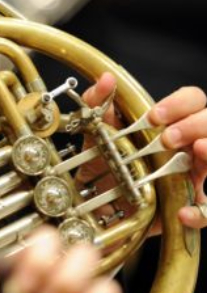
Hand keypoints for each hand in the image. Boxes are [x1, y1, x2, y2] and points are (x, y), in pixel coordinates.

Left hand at [81, 73, 206, 229]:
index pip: (193, 100)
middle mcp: (190, 144)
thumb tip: (106, 80)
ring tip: (195, 153)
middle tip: (167, 138)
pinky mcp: (190, 204)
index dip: (179, 103)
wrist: (96, 199)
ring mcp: (195, 173)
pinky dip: (201, 212)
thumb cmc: (105, 159)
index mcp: (172, 122)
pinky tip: (183, 212)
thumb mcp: (97, 131)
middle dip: (195, 125)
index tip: (155, 116)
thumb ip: (98, 103)